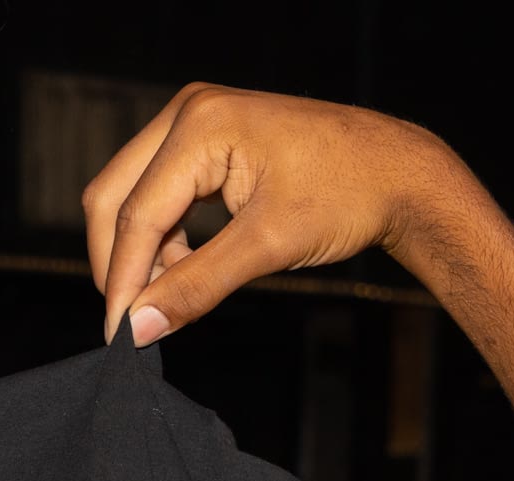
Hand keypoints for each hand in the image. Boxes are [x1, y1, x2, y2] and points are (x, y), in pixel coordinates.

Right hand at [84, 86, 479, 346]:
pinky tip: (186, 266)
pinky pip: (158, 192)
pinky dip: (162, 237)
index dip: (123, 280)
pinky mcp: (206, 139)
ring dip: (142, 252)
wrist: (398, 174)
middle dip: (121, 263)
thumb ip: (196, 286)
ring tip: (174, 293)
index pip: (137, 213)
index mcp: (202, 124)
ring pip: (131, 196)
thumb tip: (138, 329)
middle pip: (114, 196)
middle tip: (135, 320)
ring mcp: (196, 121)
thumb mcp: (268, 247)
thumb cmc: (348, 196)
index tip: (120, 336)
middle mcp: (190, 112)